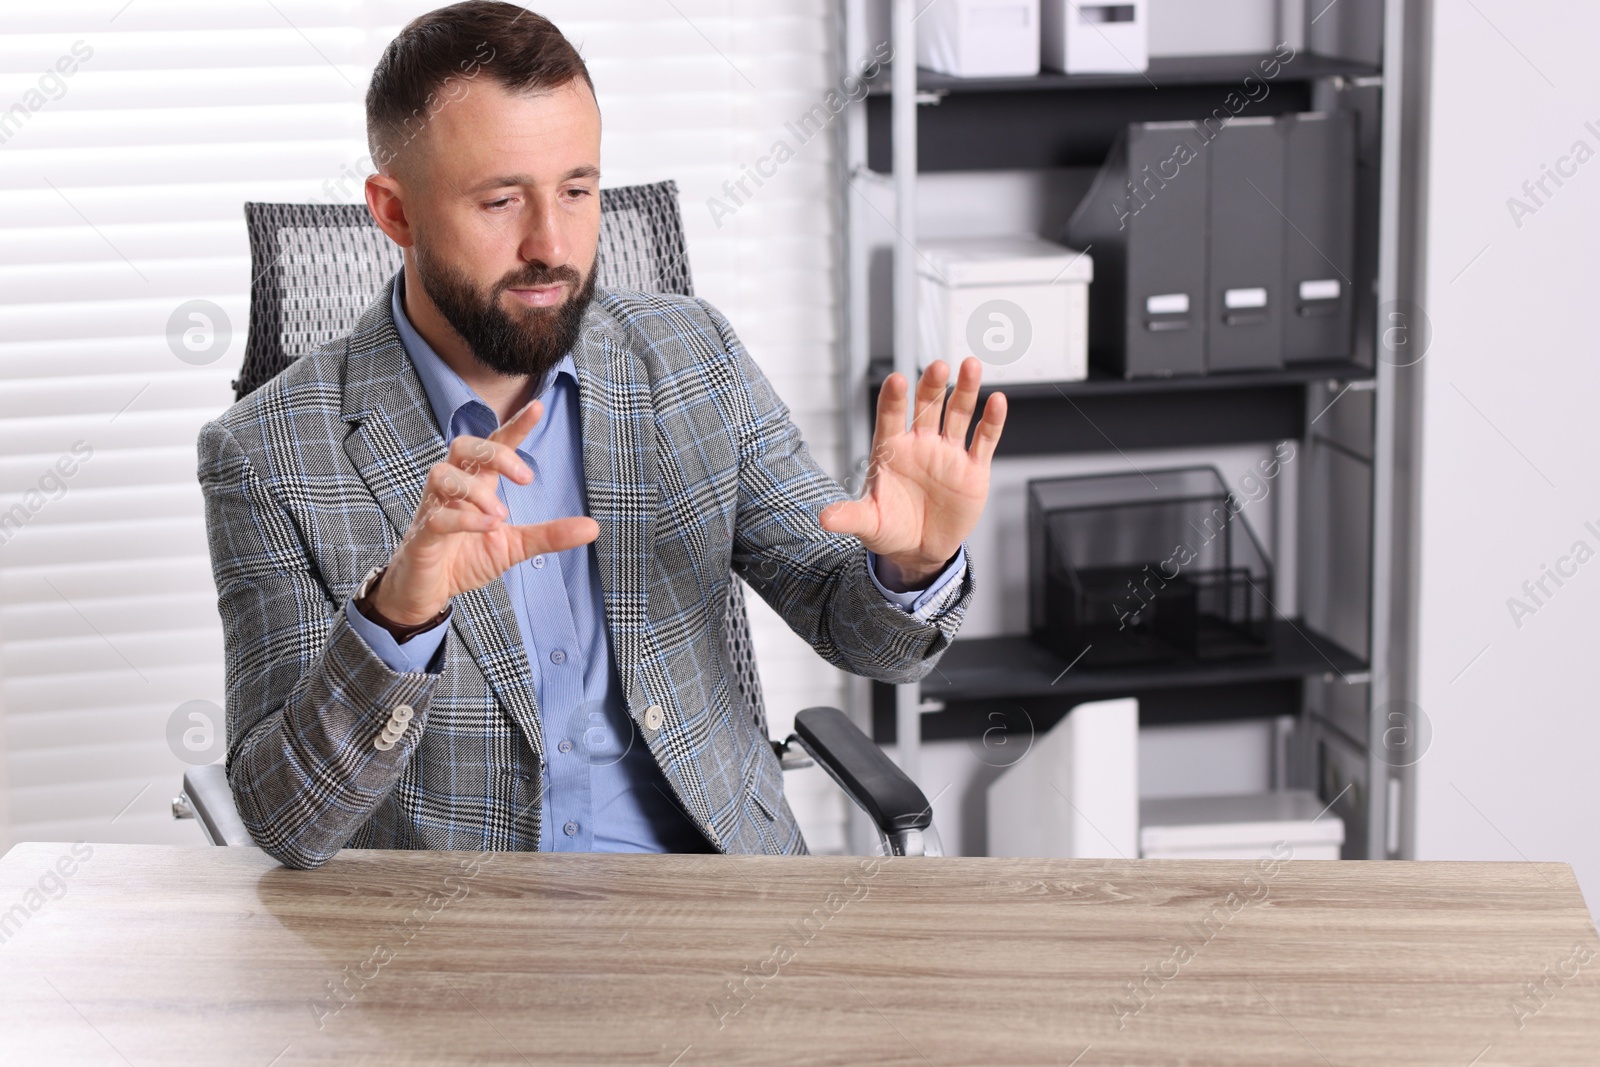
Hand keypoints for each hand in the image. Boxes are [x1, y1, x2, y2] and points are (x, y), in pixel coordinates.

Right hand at [370, 401, 599, 624]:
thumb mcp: (515, 546)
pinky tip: (489, 528)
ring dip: (477, 491)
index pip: (494, 445)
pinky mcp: (422, 534)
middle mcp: (452, 489)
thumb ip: (549, 535)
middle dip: (495, 453)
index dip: (514, 426)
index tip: (538, 408)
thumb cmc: (465, 559)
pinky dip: (465, 518)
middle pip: (464, 446)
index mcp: (476, 485)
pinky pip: (437, 515)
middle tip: (526, 479)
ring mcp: (433, 508)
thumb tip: (593, 527)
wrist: (428, 592)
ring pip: (443, 474)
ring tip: (501, 516)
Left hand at [819, 358, 1005, 590]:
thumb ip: (850, 516)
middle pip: (926, 406)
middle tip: (937, 366)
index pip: (890, 416)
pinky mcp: (972, 468)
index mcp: (891, 450)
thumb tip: (824, 518)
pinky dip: (991, 420)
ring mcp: (948, 453)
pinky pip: (983, 440)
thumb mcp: (869, 523)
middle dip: (931, 386)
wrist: (921, 550)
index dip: (894, 398)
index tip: (896, 380)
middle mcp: (920, 444)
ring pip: (957, 414)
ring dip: (964, 390)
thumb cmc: (890, 528)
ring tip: (970, 366)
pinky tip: (997, 401)